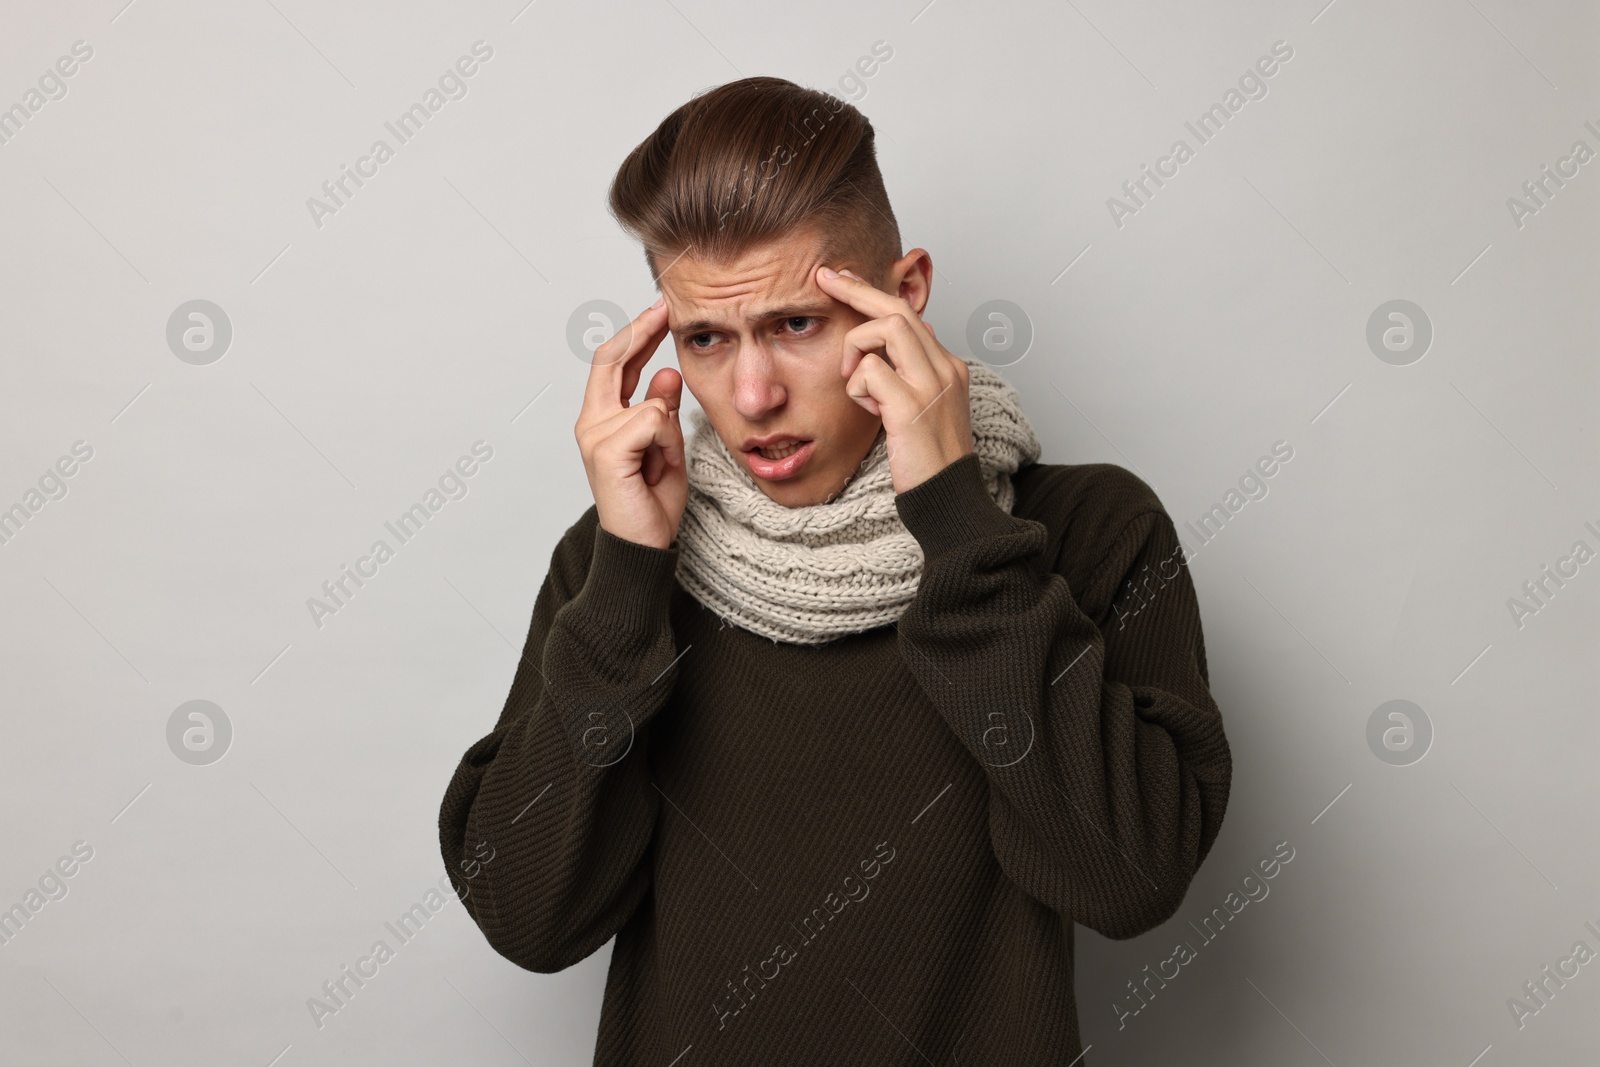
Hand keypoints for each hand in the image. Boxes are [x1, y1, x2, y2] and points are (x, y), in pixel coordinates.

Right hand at [574, 297, 686, 549]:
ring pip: (651, 402)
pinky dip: (667, 443)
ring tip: (663, 463)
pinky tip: (658, 467)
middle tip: (667, 308)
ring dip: (670, 431)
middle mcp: (591, 422)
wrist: (644, 545)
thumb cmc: (652, 502)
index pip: (614, 362)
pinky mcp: (606, 450)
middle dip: (642, 329)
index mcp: (602, 418)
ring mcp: (595, 435)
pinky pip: (653, 421)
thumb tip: (666, 373)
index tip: (661, 310)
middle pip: (612, 358)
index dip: (637, 333)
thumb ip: (661, 411)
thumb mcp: (667, 447)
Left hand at [815, 266, 973, 492]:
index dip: (873, 292)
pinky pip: (870, 371)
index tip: (843, 278)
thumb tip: (902, 343)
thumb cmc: (929, 462)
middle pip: (897, 308)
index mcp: (947, 367)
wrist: (948, 500)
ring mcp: (931, 385)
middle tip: (825, 278)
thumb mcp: (924, 410)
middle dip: (856, 289)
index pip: (909, 314)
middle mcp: (944, 368)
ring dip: (857, 346)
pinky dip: (857, 386)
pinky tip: (868, 410)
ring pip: (886, 327)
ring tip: (853, 378)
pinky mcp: (911, 406)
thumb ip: (912, 375)